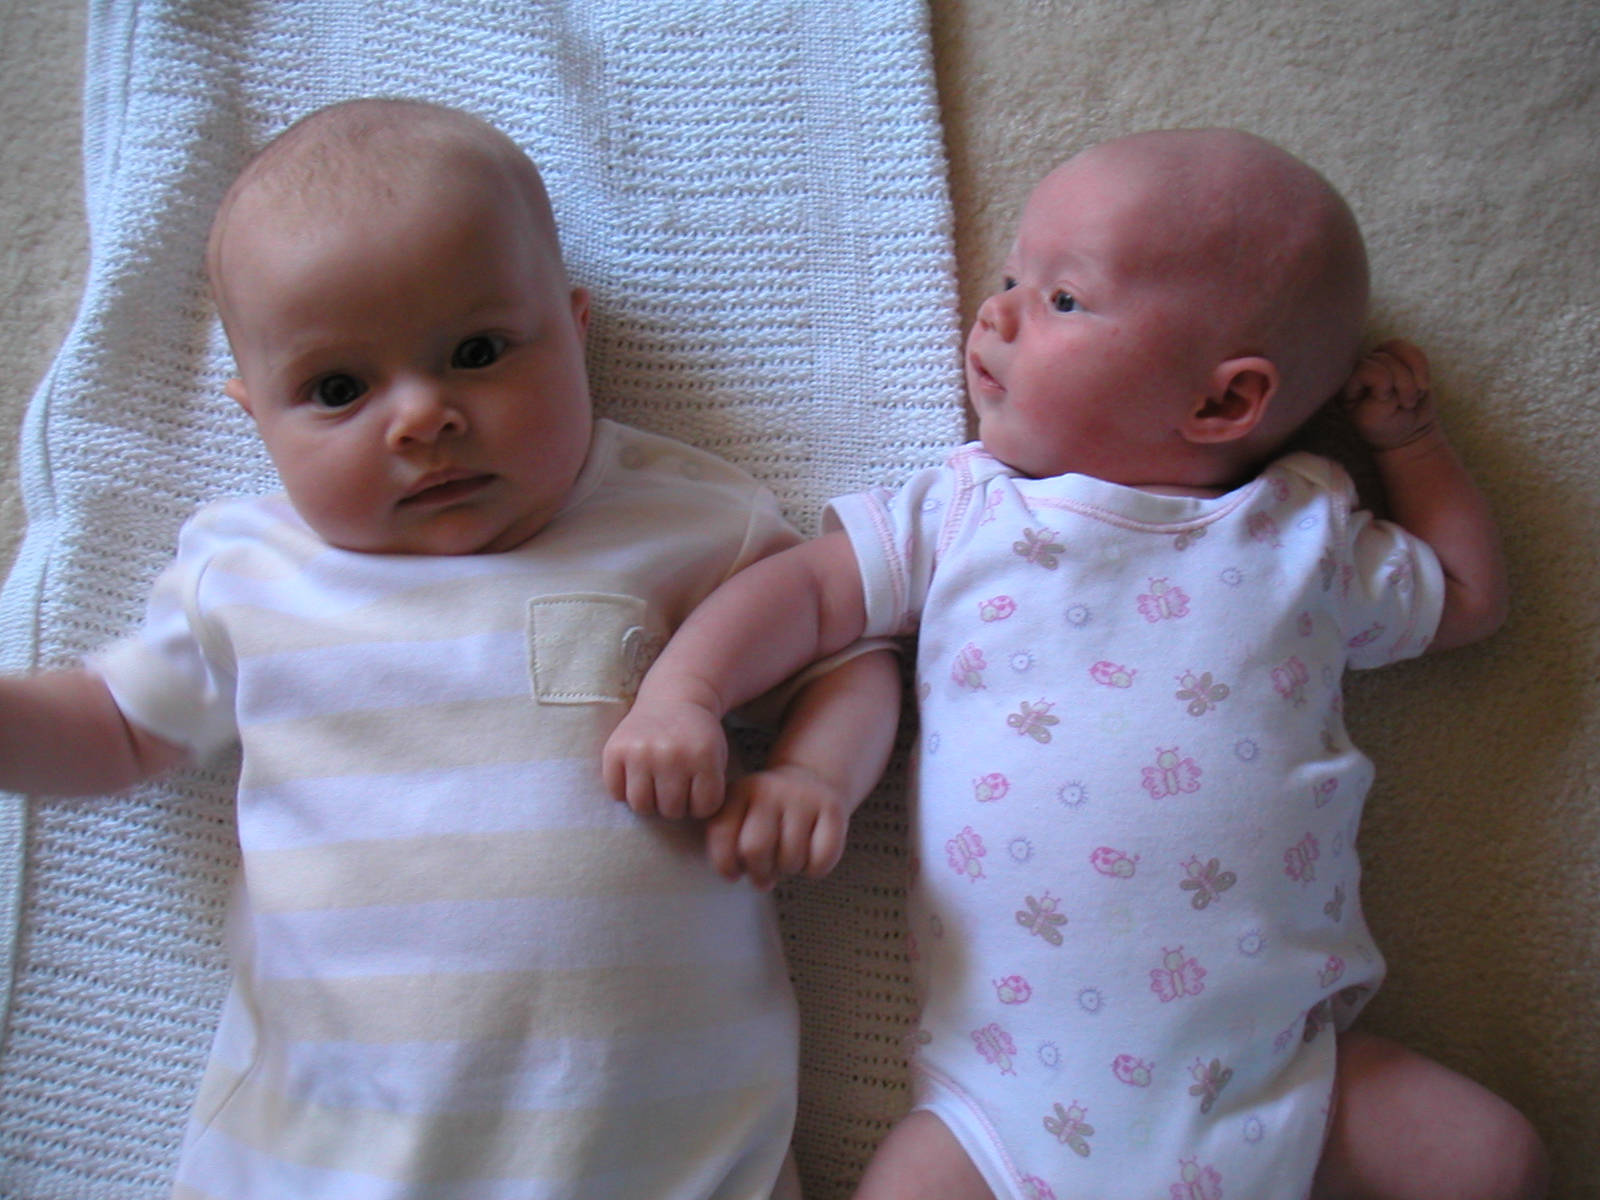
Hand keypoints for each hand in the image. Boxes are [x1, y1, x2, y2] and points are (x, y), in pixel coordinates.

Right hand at [602, 698, 728, 819]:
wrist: (674, 698)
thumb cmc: (697, 737)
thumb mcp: (716, 758)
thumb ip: (709, 791)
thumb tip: (688, 830)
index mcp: (703, 756)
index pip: (703, 809)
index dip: (701, 803)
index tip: (699, 787)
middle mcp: (672, 754)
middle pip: (671, 810)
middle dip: (675, 803)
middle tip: (675, 785)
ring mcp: (641, 751)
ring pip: (642, 806)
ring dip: (650, 800)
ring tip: (656, 784)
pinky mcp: (615, 749)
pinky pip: (616, 792)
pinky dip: (624, 790)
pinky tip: (635, 774)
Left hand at [706, 762, 851, 890]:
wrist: (811, 780)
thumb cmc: (770, 814)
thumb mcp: (741, 820)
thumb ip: (732, 850)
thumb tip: (756, 881)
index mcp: (739, 792)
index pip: (722, 834)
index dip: (726, 864)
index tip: (736, 870)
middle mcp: (769, 789)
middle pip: (754, 849)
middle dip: (759, 870)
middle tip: (767, 867)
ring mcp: (802, 797)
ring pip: (790, 859)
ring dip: (789, 870)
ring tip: (789, 856)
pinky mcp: (832, 808)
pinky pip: (822, 859)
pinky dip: (815, 869)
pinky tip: (811, 856)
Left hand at [1340, 338, 1438, 451]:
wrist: (1409, 430)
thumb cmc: (1386, 427)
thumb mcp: (1374, 420)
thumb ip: (1377, 399)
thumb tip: (1392, 377)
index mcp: (1345, 386)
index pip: (1363, 368)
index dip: (1382, 381)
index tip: (1386, 399)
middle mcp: (1358, 370)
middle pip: (1383, 359)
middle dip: (1403, 383)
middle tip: (1406, 404)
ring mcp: (1378, 361)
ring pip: (1397, 348)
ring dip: (1413, 374)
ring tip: (1413, 395)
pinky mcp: (1397, 358)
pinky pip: (1411, 350)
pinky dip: (1422, 367)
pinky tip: (1423, 385)